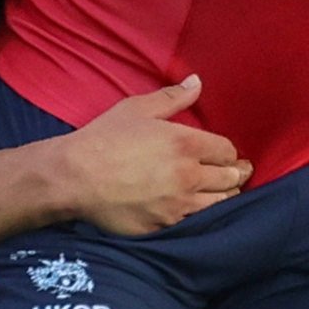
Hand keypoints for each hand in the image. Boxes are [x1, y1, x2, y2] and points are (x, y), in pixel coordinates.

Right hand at [47, 77, 249, 234]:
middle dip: (234, 174)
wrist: (72, 178)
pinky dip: (201, 216)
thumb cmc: (103, 139)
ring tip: (221, 192)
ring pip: (220, 204)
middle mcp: (188, 176)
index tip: (225, 154)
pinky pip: (195, 224)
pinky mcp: (164, 226)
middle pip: (230, 179)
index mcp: (186, 144)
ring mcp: (177, 206)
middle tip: (235, 173)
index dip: (228, 152)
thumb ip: (172, 97)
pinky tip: (197, 210)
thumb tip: (197, 82)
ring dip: (224, 196)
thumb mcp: (137, 109)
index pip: (228, 151)